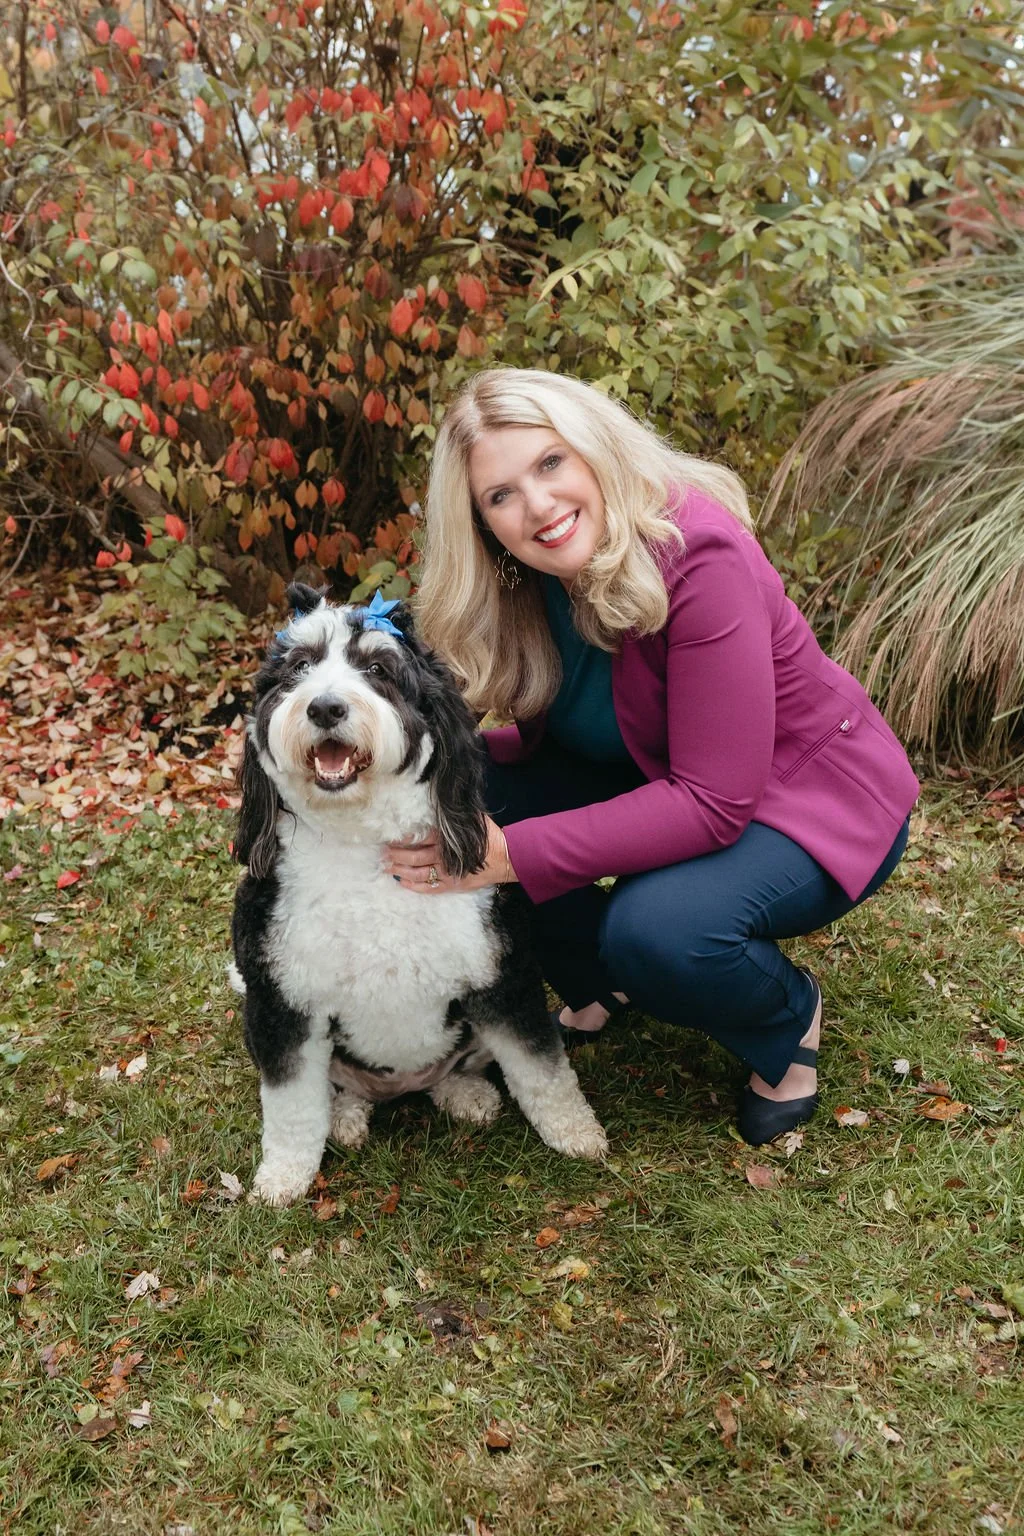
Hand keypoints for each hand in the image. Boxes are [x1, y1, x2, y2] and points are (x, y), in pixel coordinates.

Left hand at [384, 817, 515, 893]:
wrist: (506, 858)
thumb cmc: (489, 836)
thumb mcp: (473, 819)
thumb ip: (456, 813)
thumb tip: (442, 798)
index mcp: (448, 839)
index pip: (420, 838)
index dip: (403, 839)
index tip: (390, 837)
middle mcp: (444, 856)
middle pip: (414, 857)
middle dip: (396, 855)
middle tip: (382, 853)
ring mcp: (447, 873)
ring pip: (417, 873)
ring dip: (399, 870)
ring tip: (386, 866)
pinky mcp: (451, 885)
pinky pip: (428, 888)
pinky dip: (413, 886)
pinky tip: (401, 882)